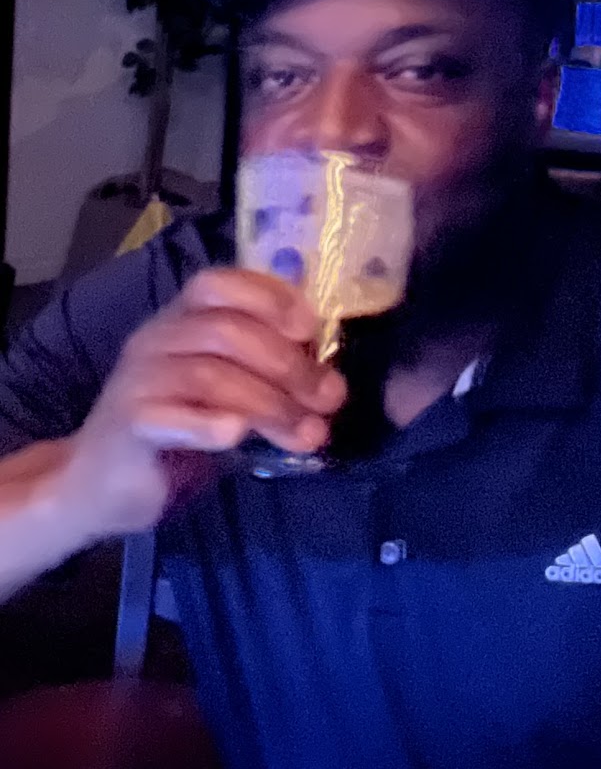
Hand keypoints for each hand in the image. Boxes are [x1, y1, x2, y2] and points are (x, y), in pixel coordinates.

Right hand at [49, 268, 345, 539]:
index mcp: (181, 319)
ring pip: (211, 375)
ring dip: (271, 404)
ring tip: (309, 433)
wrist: (103, 484)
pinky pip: (171, 416)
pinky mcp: (128, 425)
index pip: (220, 284)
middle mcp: (156, 338)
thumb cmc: (179, 428)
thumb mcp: (230, 391)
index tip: (312, 329)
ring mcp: (138, 380)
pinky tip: (237, 436)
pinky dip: (209, 424)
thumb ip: (267, 373)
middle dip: (290, 364)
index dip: (270, 298)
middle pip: (227, 331)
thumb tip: (330, 380)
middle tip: (330, 398)